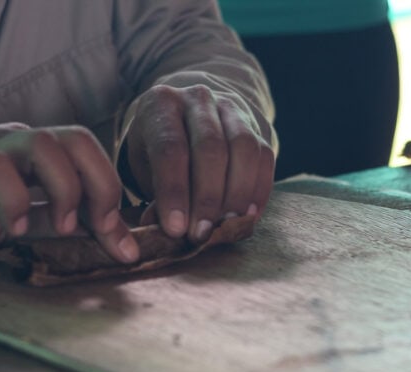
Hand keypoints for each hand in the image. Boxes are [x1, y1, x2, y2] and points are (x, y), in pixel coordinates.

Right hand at [0, 123, 138, 262]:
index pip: (88, 158)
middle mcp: (16, 144)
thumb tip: (102, 237)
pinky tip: (11, 231)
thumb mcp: (12, 222)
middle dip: (103, 186)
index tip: (126, 246)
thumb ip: (51, 221)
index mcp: (32, 156)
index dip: (114, 197)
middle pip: (78, 138)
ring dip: (65, 189)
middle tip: (103, 228)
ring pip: (45, 144)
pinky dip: (14, 201)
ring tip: (59, 227)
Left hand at [126, 84, 274, 241]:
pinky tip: (247, 215)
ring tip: (226, 225)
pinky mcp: (256, 125)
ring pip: (243, 149)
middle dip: (207, 198)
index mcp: (160, 105)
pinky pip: (264, 156)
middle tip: (201, 233)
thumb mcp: (146, 165)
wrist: (189, 119)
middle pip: (210, 148)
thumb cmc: (160, 150)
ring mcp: (231, 108)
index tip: (176, 228)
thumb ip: (154, 195)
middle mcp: (197, 99)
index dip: (174, 191)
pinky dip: (258, 190)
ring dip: (236, 194)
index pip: (170, 148)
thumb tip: (168, 231)